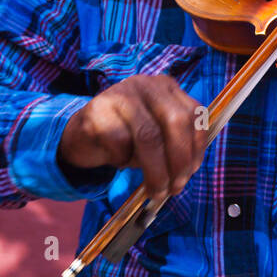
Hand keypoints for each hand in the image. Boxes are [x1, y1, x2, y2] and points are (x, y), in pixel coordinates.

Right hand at [58, 74, 209, 199]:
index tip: (191, 171)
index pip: (193, 113)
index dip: (197, 146)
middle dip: (180, 160)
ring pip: (149, 136)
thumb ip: (175, 142)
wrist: (80, 136)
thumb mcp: (155, 134)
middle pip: (175, 121)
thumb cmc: (126, 137)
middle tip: (176, 187)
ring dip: (157, 171)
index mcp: (166, 87)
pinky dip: (123, 161)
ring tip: (157, 191)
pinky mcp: (97, 110)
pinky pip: (120, 144)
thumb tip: (189, 169)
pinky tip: (118, 161)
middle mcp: (146, 85)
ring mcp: (121, 94)